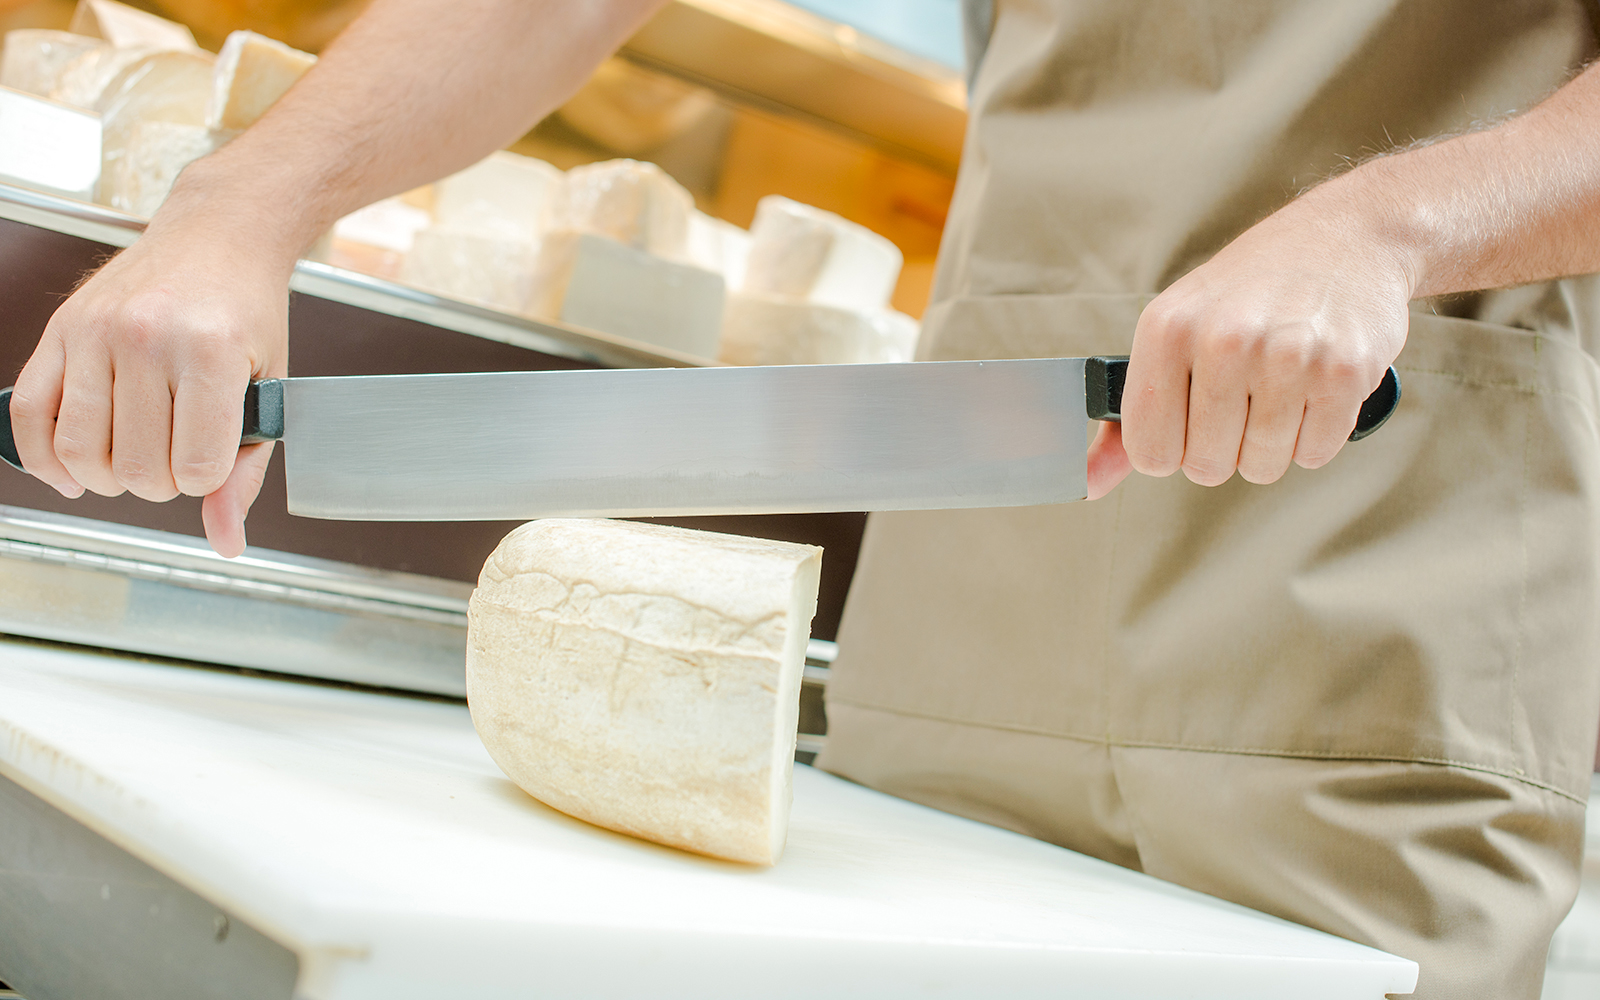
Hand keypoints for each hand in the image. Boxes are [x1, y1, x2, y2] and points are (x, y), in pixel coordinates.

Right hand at [9, 221, 291, 557]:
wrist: (218, 236)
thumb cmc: (247, 312)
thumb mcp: (269, 387)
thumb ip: (246, 469)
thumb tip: (225, 542)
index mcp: (210, 352)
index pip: (196, 467)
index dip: (204, 481)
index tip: (211, 461)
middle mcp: (146, 338)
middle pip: (136, 466)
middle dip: (158, 484)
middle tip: (174, 461)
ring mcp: (95, 332)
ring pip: (79, 450)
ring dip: (106, 477)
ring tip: (132, 462)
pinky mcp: (60, 331)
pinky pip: (30, 414)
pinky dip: (43, 458)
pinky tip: (69, 474)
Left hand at [1086, 184, 1413, 498]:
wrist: (1349, 235)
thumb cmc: (1250, 290)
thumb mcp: (1175, 330)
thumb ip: (1130, 415)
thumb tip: (1090, 482)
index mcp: (1167, 328)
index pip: (1149, 452)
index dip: (1171, 448)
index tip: (1188, 419)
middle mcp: (1223, 339)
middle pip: (1208, 468)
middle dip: (1225, 447)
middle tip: (1243, 396)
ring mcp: (1287, 355)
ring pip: (1263, 466)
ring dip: (1272, 442)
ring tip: (1280, 385)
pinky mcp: (1344, 372)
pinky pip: (1314, 454)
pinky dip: (1315, 434)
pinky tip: (1314, 385)